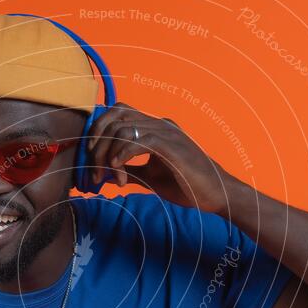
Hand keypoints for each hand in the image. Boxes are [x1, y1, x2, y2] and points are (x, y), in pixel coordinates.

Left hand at [86, 102, 228, 212]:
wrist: (216, 194)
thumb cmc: (186, 185)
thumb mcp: (150, 178)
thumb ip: (129, 171)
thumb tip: (105, 173)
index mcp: (155, 127)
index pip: (119, 112)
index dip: (99, 129)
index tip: (90, 155)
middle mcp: (159, 124)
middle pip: (115, 117)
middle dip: (97, 144)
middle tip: (94, 171)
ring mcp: (166, 133)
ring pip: (122, 129)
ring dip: (107, 155)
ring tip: (108, 177)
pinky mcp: (171, 147)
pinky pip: (138, 140)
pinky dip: (122, 155)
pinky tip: (118, 172)